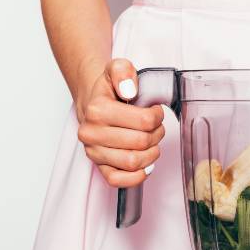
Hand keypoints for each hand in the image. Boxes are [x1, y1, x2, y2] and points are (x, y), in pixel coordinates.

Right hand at [76, 59, 164, 186]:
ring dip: (151, 153)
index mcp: (97, 110)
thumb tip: (129, 90)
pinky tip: (145, 163)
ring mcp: (94, 152)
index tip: (154, 111)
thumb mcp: (116, 69)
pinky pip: (118, 181)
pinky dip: (137, 176)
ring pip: (133, 163)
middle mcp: (92, 133)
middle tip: (155, 127)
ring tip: (150, 142)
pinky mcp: (99, 166)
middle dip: (156, 134)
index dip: (157, 117)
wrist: (92, 101)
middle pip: (141, 143)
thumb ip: (123, 72)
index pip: (144, 121)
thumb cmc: (108, 90)